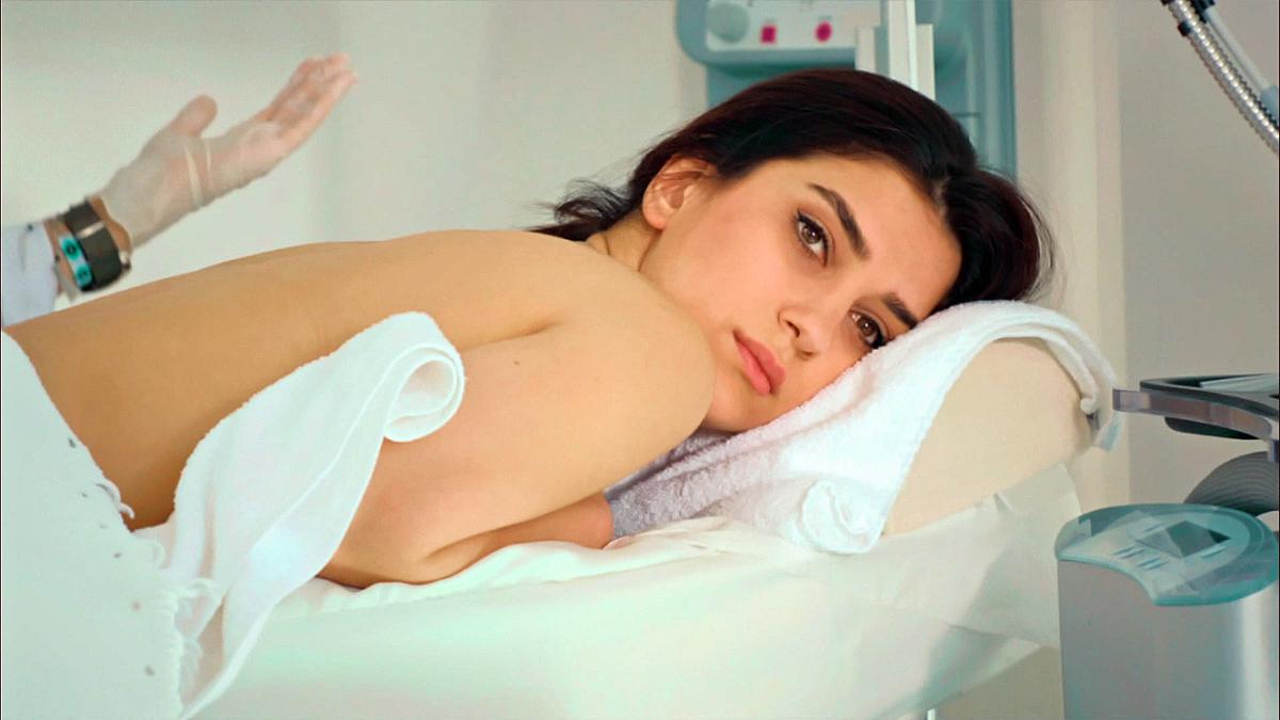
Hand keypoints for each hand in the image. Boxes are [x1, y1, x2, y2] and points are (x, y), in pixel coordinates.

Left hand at [98, 53, 356, 247]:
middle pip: (297, 108)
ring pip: (306, 115)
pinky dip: (322, 105)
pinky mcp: (271, 154)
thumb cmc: (162, 171)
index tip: (313, 65)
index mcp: (243, 141)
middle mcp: (261, 146)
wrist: (154, 190)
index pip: (279, 108)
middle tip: (341, 60)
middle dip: (320, 83)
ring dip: (329, 91)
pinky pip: (303, 125)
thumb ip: (196, 117)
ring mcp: (268, 151)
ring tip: (348, 68)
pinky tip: (338, 86)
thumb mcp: (179, 132)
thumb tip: (209, 100)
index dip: (297, 85)